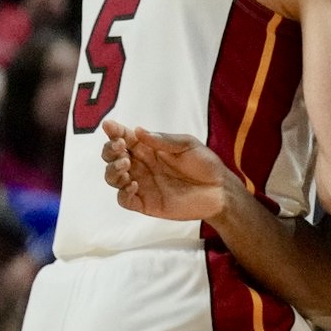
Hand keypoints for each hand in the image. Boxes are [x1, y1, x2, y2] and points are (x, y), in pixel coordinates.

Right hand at [101, 121, 233, 222]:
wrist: (220, 190)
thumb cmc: (205, 164)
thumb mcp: (187, 145)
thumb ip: (163, 140)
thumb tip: (138, 130)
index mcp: (147, 148)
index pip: (123, 138)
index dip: (113, 132)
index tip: (110, 127)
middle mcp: (140, 165)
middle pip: (111, 157)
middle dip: (110, 151)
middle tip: (121, 149)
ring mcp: (141, 184)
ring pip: (112, 178)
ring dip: (112, 170)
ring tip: (125, 166)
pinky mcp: (146, 203)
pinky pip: (124, 200)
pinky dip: (123, 193)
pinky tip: (134, 185)